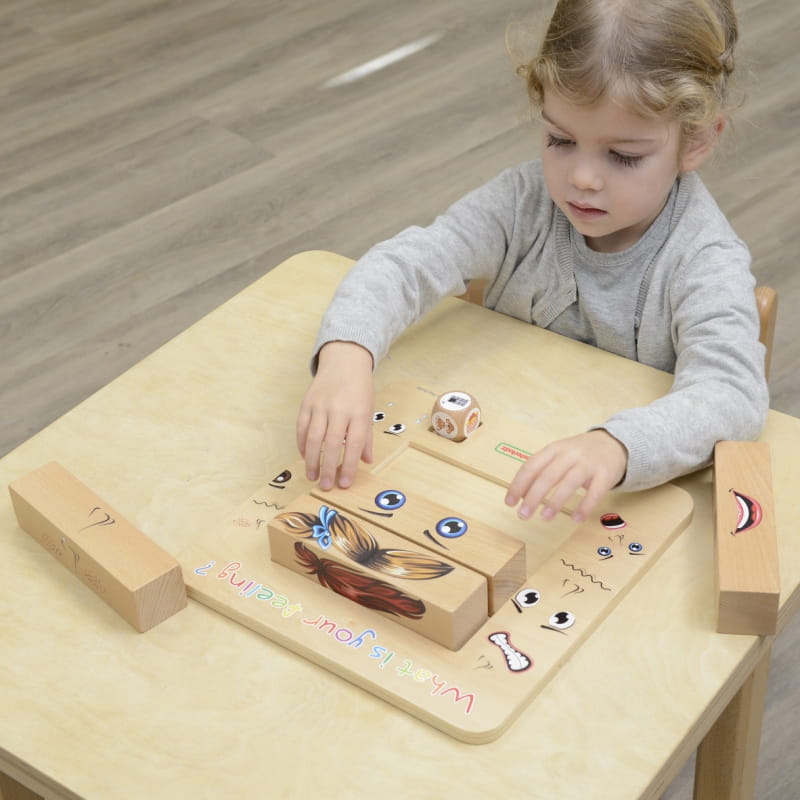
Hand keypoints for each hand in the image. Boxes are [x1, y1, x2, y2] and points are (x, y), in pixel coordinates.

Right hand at [296, 341, 374, 489]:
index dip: (350, 466)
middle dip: (328, 468)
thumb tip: (366, 461)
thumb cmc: (359, 389)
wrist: (344, 361)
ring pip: (313, 438)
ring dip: (312, 460)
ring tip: (312, 476)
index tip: (345, 483)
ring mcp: (321, 405)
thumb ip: (366, 436)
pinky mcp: (307, 403)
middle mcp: (340, 409)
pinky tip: (305, 457)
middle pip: (332, 444)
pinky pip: (302, 427)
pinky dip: (302, 444)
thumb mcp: (369, 410)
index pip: (354, 444)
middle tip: (326, 486)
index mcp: (359, 412)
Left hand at [504, 430, 627, 522]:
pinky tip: (576, 518)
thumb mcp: (558, 454)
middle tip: (523, 515)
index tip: (510, 502)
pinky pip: (595, 492)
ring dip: (555, 502)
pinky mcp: (605, 474)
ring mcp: (588, 464)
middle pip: (548, 476)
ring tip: (545, 517)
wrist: (614, 443)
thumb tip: (522, 495)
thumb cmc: (579, 453)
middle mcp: (570, 454)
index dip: (518, 485)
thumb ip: (541, 470)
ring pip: (569, 483)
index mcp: (554, 449)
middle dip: (533, 497)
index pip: (531, 466)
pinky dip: (585, 506)